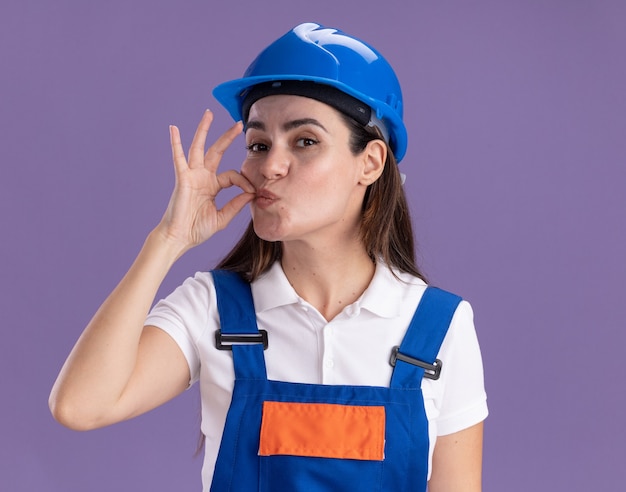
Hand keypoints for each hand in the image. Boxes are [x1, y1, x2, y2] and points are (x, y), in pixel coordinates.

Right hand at [157, 110, 254, 254]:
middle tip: (239, 123)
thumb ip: (236, 204)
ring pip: (199, 148)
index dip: (244, 181)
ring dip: (204, 130)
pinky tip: (173, 129)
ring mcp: (191, 176)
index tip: (252, 191)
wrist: (179, 238)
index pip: (232, 175)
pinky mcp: (182, 178)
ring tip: (209, 114)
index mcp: (213, 186)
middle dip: (227, 137)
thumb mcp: (222, 217)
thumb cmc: (197, 229)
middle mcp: (202, 177)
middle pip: (216, 151)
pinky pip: (178, 158)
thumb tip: (252, 193)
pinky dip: (176, 143)